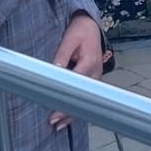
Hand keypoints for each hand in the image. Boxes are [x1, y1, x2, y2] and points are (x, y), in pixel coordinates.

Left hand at [48, 12, 103, 130]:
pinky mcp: (93, 78)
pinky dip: (78, 104)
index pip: (76, 85)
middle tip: (54, 122)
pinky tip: (68, 115)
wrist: (91, 26)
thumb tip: (53, 71)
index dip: (65, 98)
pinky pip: (87, 94)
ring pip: (87, 98)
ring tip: (59, 124)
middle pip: (83, 96)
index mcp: (89, 62)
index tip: (55, 110)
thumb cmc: (80, 31)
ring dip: (73, 110)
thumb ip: (61, 55)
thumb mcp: (69, 39)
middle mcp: (96, 71)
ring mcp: (96, 76)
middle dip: (69, 110)